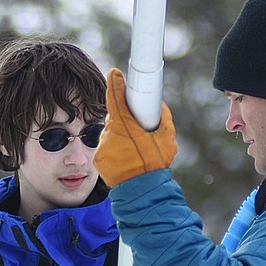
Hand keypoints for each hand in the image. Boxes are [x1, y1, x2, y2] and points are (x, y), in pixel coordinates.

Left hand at [93, 68, 177, 185]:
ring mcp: (102, 147)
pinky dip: (116, 149)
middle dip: (125, 120)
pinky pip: (106, 147)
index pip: (115, 99)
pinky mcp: (98, 158)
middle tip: (138, 130)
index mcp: (125, 126)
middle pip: (115, 118)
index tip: (114, 74)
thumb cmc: (155, 166)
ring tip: (134, 150)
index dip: (115, 84)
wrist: (142, 192)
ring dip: (121, 137)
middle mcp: (109, 134)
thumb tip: (157, 105)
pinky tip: (127, 159)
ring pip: (111, 133)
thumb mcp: (167, 139)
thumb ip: (163, 118)